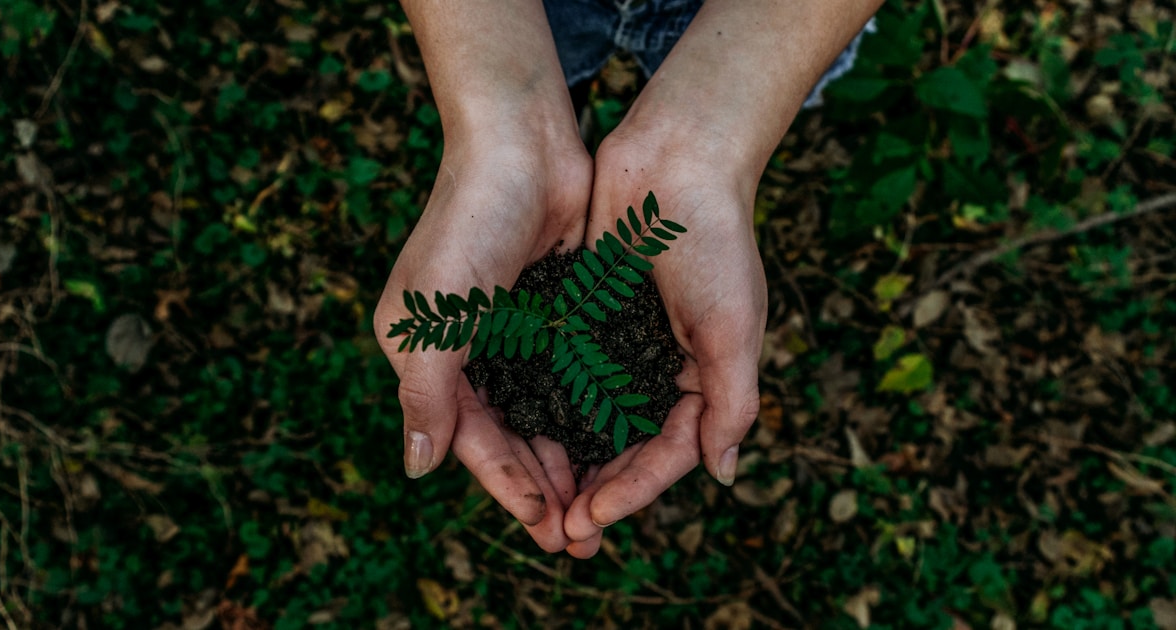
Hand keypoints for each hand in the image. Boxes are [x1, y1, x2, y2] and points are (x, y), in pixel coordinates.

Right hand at [373, 137, 591, 551]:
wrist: (522, 143)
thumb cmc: (468, 223)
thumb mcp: (435, 316)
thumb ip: (426, 394)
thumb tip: (418, 468)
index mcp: (426, 355)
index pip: (470, 438)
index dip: (507, 485)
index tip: (546, 525)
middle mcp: (468, 350)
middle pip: (509, 435)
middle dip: (543, 486)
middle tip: (581, 536)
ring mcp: (513, 331)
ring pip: (544, 413)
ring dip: (569, 458)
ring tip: (602, 504)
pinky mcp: (554, 311)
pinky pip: (571, 376)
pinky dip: (589, 412)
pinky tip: (616, 443)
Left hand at [562, 132, 766, 557]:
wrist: (676, 158)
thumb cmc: (715, 241)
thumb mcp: (733, 327)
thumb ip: (731, 402)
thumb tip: (722, 475)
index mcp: (702, 378)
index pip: (667, 453)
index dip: (632, 491)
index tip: (592, 518)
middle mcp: (659, 368)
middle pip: (624, 447)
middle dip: (595, 491)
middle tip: (559, 532)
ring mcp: (619, 343)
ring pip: (588, 419)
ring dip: (565, 461)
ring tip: (535, 501)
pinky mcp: (584, 315)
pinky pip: (562, 372)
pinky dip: (544, 405)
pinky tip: (516, 433)